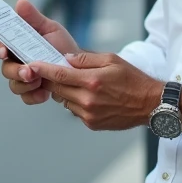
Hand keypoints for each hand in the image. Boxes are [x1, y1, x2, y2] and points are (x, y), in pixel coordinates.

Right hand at [0, 0, 79, 104]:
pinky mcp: (32, 92)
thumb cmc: (61, 45)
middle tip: (28, 71)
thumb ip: (34, 18)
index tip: (4, 51)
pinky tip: (45, 92)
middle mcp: (16, 62)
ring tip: (40, 81)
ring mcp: (23, 79)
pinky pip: (26, 97)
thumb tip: (21, 2)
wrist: (79, 66)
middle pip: (5, 69)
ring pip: (14, 85)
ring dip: (25, 84)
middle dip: (15, 71)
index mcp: (16, 45)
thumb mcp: (50, 28)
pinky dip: (34, 95)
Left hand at [29, 52, 161, 131]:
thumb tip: (66, 59)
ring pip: (63, 101)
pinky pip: (74, 111)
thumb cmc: (133, 80)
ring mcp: (88, 114)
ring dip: (64, 92)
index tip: (31, 65)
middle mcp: (88, 100)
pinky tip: (88, 97)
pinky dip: (75, 103)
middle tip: (50, 71)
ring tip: (77, 84)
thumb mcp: (112, 60)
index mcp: (92, 81)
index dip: (42, 69)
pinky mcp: (91, 124)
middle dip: (51, 79)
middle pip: (57, 88)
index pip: (59, 74)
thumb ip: (87, 59)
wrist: (150, 104)